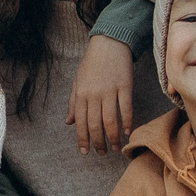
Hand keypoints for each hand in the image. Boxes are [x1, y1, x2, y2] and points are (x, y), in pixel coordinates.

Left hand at [66, 33, 137, 154]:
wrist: (109, 42)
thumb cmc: (91, 63)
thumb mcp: (77, 81)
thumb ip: (73, 103)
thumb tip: (69, 122)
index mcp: (81, 94)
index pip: (80, 122)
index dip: (82, 139)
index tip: (85, 152)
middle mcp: (94, 94)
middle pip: (95, 125)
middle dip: (98, 142)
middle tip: (102, 152)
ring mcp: (110, 90)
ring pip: (110, 120)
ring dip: (113, 137)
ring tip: (115, 147)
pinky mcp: (125, 86)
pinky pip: (126, 108)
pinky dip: (126, 122)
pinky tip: (127, 132)